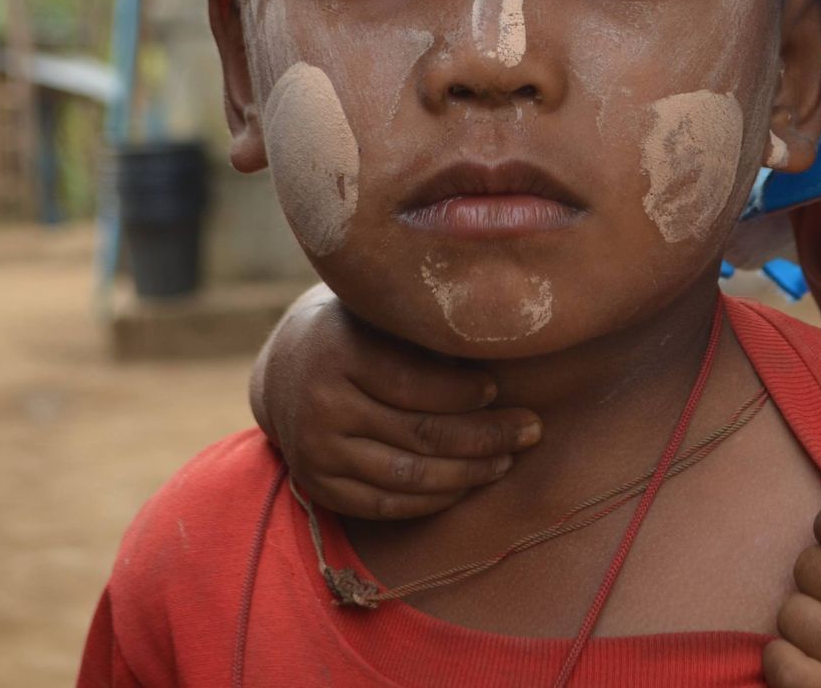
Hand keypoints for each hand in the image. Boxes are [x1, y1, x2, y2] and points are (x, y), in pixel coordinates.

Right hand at [250, 285, 541, 518]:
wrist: (289, 366)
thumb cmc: (361, 330)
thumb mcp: (384, 314)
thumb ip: (428, 331)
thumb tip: (507, 340)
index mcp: (340, 353)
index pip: (414, 384)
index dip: (464, 394)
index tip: (501, 391)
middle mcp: (321, 405)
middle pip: (419, 434)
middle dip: (485, 436)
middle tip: (531, 430)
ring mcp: (316, 451)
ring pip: (407, 476)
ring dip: (467, 474)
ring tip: (507, 460)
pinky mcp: (317, 485)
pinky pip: (384, 506)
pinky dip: (432, 501)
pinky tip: (466, 485)